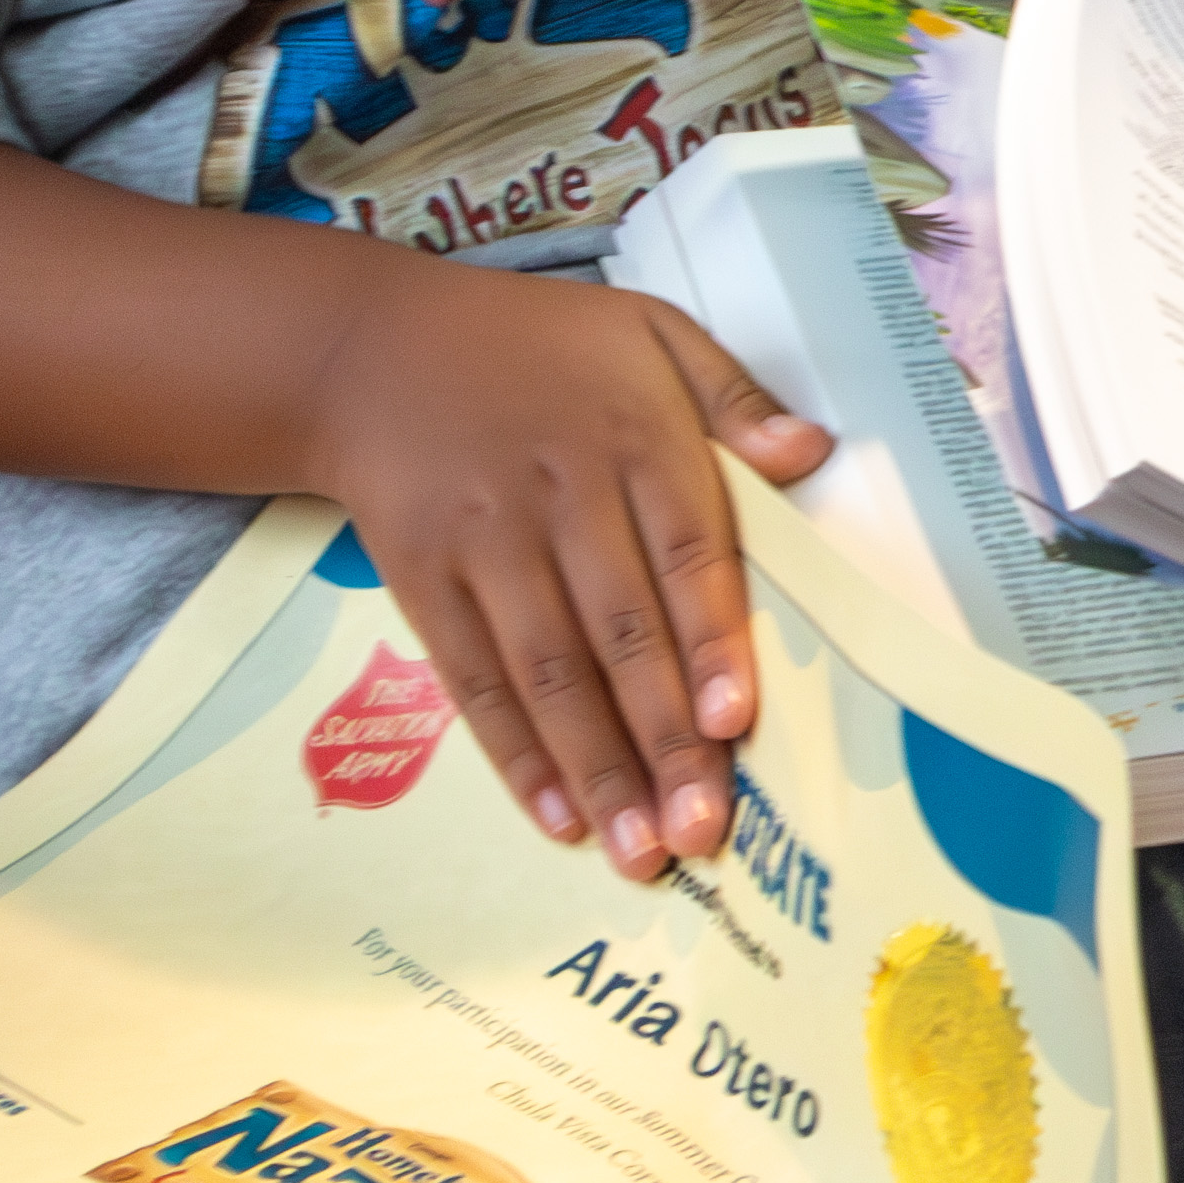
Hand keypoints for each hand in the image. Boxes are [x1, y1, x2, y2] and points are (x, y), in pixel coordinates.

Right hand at [288, 252, 830, 880]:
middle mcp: (558, 498)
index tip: (735, 722)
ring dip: (595, 769)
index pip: (685, 552)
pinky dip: (514, 754)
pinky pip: (473, 679)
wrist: (370, 349)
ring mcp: (484, 545)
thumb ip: (733, 398)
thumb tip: (813, 453)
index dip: (710, 641)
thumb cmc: (537, 346)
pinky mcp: (422, 582)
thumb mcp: (649, 331)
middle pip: (619, 633)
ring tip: (639, 851)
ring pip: (547, 672)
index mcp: (632, 438)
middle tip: (700, 831)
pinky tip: (557, 816)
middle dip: (662, 740)